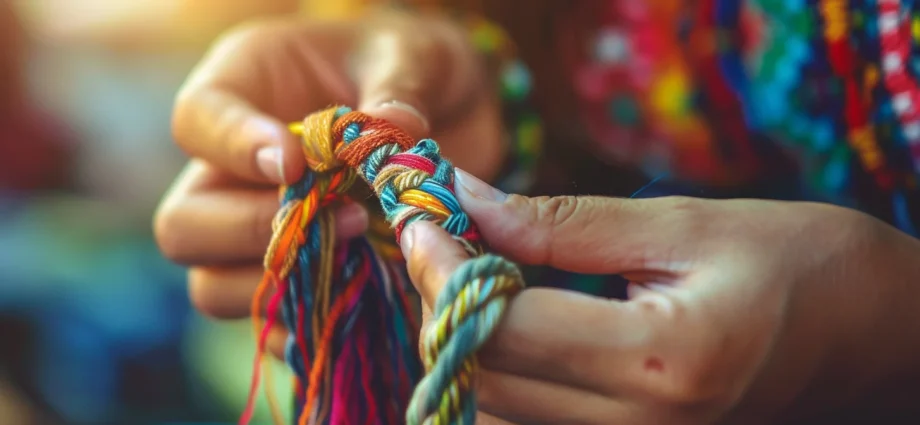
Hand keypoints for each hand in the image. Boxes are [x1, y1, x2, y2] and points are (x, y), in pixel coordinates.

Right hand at [154, 10, 503, 358]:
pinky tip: (360, 291)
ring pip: (211, 283)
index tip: (294, 162)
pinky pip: (270, 319)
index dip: (233, 147)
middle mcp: (232, 166)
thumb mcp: (412, 55)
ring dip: (281, 279)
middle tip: (342, 215)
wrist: (451, 111)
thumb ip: (397, 88)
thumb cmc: (412, 64)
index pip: (197, 120)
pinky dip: (307, 320)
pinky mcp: (296, 272)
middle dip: (251, 230)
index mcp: (243, 88)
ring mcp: (255, 226)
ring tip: (362, 242)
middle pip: (184, 223)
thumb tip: (392, 132)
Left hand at [400, 169, 919, 424]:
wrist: (861, 333)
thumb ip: (566, 224)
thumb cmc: (792, 262)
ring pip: (495, 414)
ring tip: (475, 280)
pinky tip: (510, 329)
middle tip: (444, 242)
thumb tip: (470, 202)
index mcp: (660, 361)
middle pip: (487, 379)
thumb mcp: (681, 225)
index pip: (506, 329)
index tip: (422, 219)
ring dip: (466, 346)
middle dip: (444, 306)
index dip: (444, 270)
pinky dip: (499, 380)